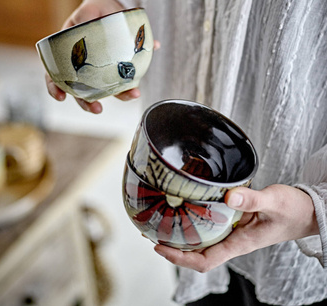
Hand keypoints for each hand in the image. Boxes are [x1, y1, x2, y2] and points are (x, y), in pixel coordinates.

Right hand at [46, 0, 150, 112]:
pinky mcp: (116, 68)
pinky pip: (122, 79)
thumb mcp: (89, 9)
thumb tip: (95, 24)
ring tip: (130, 96)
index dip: (54, 87)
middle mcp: (82, 65)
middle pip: (80, 89)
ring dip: (117, 96)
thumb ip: (89, 16)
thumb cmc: (95, 9)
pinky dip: (131, 83)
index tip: (61, 97)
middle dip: (87, 102)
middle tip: (98, 108)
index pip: (54, 72)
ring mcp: (100, 69)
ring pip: (105, 88)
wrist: (113, 7)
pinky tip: (137, 86)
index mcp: (67, 52)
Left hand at [154, 184, 318, 272]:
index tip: (160, 246)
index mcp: (240, 243)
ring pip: (203, 237)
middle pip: (197, 252)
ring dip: (182, 231)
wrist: (307, 212)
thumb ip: (252, 199)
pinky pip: (211, 223)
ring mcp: (234, 230)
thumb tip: (229, 196)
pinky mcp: (236, 219)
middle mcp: (233, 239)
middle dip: (173, 245)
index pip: (205, 260)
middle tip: (150, 230)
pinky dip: (197, 218)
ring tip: (162, 218)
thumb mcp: (273, 201)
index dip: (180, 258)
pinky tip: (187, 205)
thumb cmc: (293, 211)